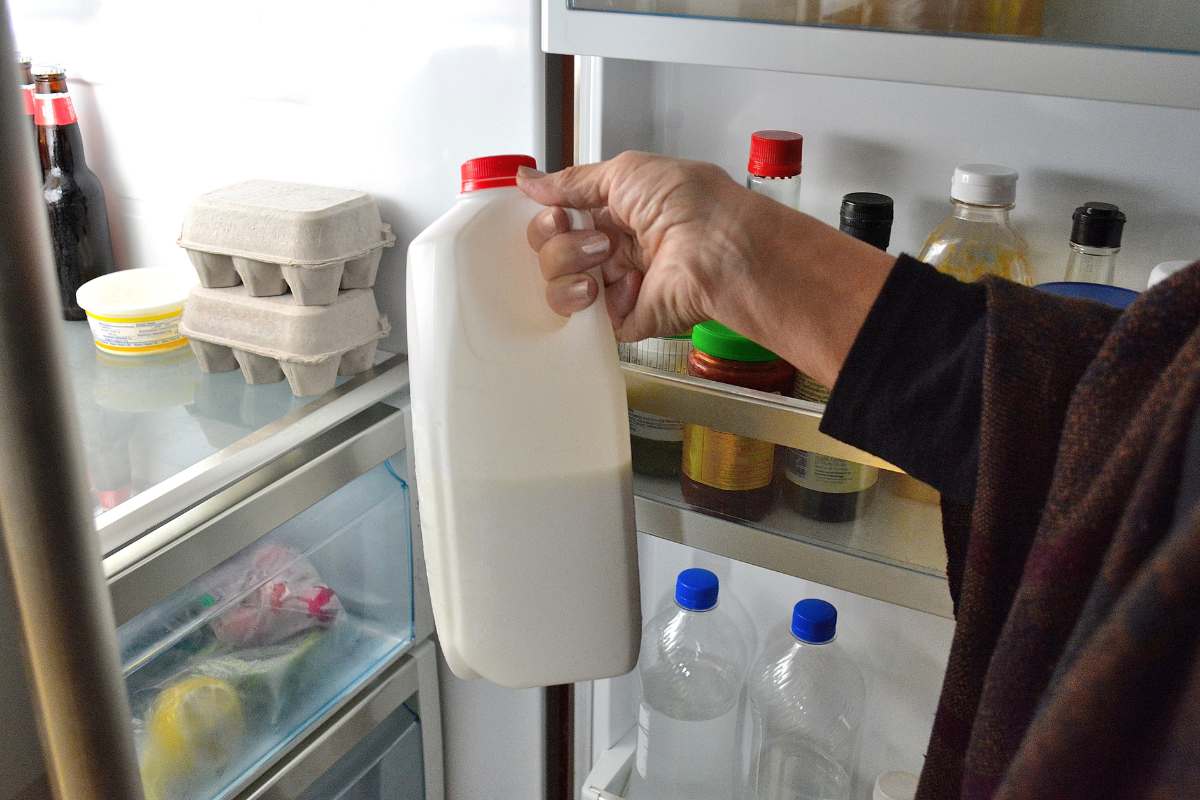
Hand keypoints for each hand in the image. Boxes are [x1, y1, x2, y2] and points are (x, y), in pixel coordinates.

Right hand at [518, 151, 762, 341]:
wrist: (719, 247)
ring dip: (571, 267)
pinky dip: (596, 300)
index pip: (557, 222)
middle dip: (559, 242)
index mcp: (615, 214)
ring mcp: (617, 288)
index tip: (558, 212)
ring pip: (558, 287)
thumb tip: (529, 180)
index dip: (548, 218)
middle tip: (592, 237)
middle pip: (550, 253)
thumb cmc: (688, 203)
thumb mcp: (624, 172)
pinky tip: (625, 285)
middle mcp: (613, 251)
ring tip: (606, 258)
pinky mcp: (624, 320)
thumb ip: (572, 181)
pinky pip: (583, 320)